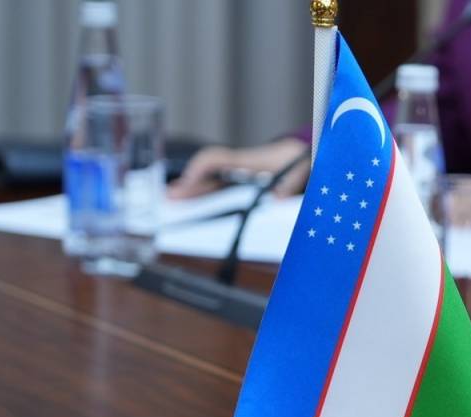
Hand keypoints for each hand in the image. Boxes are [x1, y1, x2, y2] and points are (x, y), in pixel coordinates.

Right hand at [167, 139, 308, 198]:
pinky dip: (204, 197)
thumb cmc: (298, 159)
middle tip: (168, 199)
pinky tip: (193, 208)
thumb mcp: (300, 168)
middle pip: (206, 175)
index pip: (217, 159)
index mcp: (248, 161)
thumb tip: (277, 199)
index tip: (191, 179)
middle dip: (187, 186)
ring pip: (209, 184)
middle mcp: (237, 168)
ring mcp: (237, 176)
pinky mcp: (240, 185)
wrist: (302, 155)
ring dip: (192, 193)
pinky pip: (218, 190)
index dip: (201, 168)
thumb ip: (291, 183)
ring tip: (172, 203)